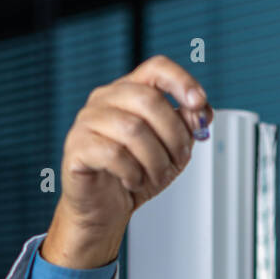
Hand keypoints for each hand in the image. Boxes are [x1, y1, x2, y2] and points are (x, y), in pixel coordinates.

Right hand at [42, 54, 213, 267]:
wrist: (105, 209)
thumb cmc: (135, 175)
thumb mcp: (171, 150)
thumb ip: (187, 127)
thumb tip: (202, 111)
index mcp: (130, 91)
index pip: (156, 68)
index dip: (182, 82)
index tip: (199, 104)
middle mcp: (105, 99)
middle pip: (149, 100)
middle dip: (174, 135)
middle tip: (178, 160)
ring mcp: (87, 121)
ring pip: (133, 129)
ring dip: (156, 160)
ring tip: (156, 176)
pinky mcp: (77, 147)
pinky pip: (113, 154)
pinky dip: (132, 173)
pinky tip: (132, 181)